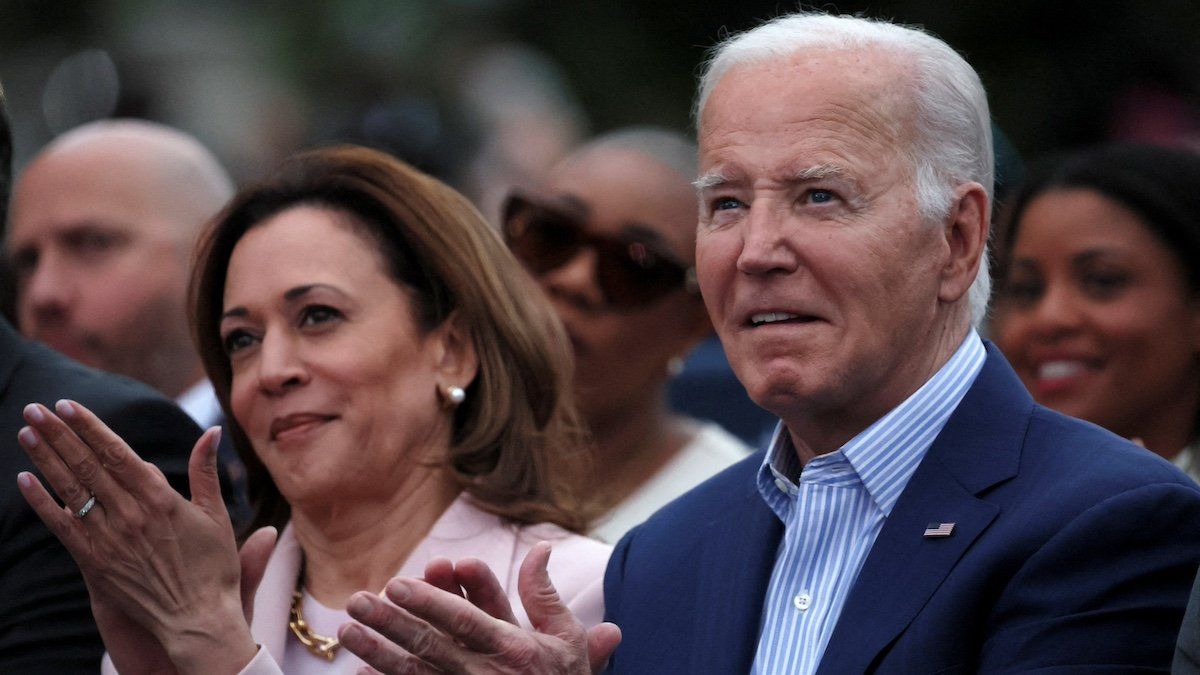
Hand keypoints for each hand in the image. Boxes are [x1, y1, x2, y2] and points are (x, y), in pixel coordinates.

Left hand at [15, 400, 258, 674]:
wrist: (197, 620)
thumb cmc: (212, 568)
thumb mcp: (216, 515)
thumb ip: (207, 471)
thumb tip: (213, 432)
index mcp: (161, 499)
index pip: (117, 454)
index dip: (90, 427)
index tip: (69, 405)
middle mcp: (130, 515)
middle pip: (87, 466)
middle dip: (60, 434)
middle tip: (36, 408)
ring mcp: (109, 539)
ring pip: (71, 490)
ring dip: (46, 458)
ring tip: (27, 431)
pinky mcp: (95, 563)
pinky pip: (62, 527)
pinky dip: (42, 503)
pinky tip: (24, 480)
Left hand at [339, 541, 620, 673]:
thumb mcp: (564, 637)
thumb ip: (543, 593)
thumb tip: (541, 546)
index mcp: (513, 647)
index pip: (466, 619)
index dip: (431, 601)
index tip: (397, 584)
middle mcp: (487, 673)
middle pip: (431, 645)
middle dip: (392, 622)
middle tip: (358, 601)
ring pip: (414, 672)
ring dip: (377, 651)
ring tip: (346, 630)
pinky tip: (359, 672)